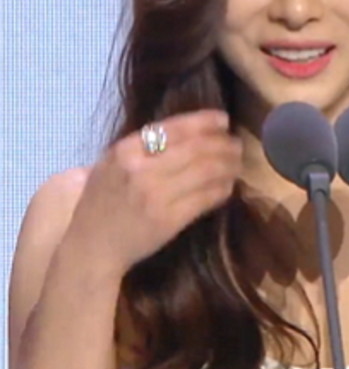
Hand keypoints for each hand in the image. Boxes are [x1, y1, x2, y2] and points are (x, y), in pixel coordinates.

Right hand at [60, 109, 242, 275]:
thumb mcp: (111, 165)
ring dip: (229, 165)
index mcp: (125, 150)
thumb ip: (142, 147)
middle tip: (237, 145)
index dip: (204, 121)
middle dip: (223, 144)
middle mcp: (140, 169)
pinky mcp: (169, 219)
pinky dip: (223, 189)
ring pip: (207, 171)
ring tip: (237, 163)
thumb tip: (188, 130)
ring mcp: (156, 195)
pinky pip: (206, 197)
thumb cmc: (102, 203)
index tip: (223, 120)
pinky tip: (228, 186)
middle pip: (197, 148)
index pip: (175, 127)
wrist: (91, 248)